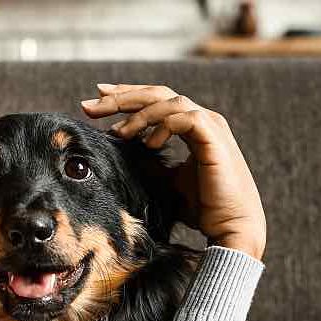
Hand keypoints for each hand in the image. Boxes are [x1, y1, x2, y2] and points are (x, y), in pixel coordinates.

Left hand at [81, 83, 265, 260]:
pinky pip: (185, 118)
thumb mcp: (165, 181)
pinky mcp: (214, 138)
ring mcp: (210, 126)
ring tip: (118, 133)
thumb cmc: (202, 207)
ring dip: (139, 114)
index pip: (155, 101)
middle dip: (121, 97)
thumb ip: (148, 163)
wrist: (231, 227)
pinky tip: (148, 143)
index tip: (96, 100)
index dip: (126, 97)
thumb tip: (117, 154)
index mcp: (192, 127)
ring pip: (169, 101)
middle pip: (157, 94)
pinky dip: (163, 126)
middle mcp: (202, 120)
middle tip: (90, 105)